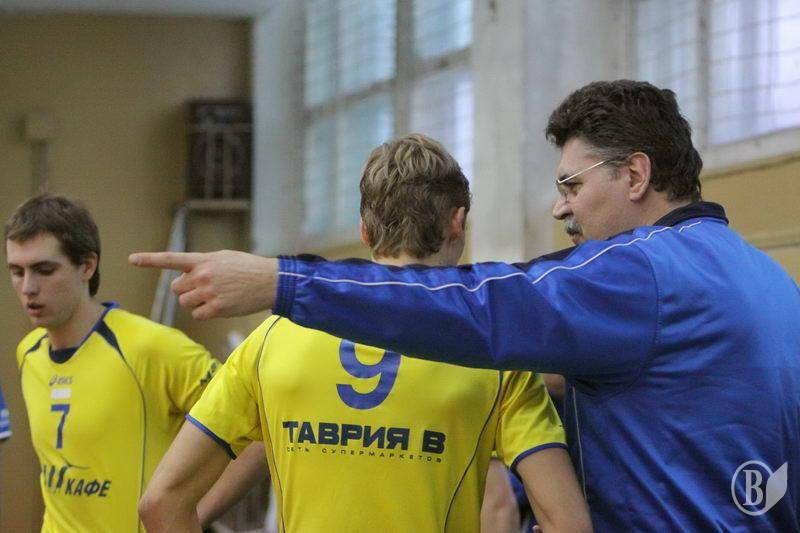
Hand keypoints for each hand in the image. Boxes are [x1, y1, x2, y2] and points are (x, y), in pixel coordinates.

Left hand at [129, 250, 278, 319]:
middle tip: (204, 289)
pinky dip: (204, 313)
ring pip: (185, 303)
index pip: (172, 259)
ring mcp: (209, 293)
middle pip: (177, 289)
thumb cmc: (248, 268)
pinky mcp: (217, 308)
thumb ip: (203, 264)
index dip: (150, 260)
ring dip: (195, 303)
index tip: (131, 259)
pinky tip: (219, 306)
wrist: (270, 281)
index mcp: (203, 260)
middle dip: (186, 290)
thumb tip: (188, 274)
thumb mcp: (224, 258)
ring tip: (214, 297)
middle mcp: (203, 275)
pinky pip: (197, 315)